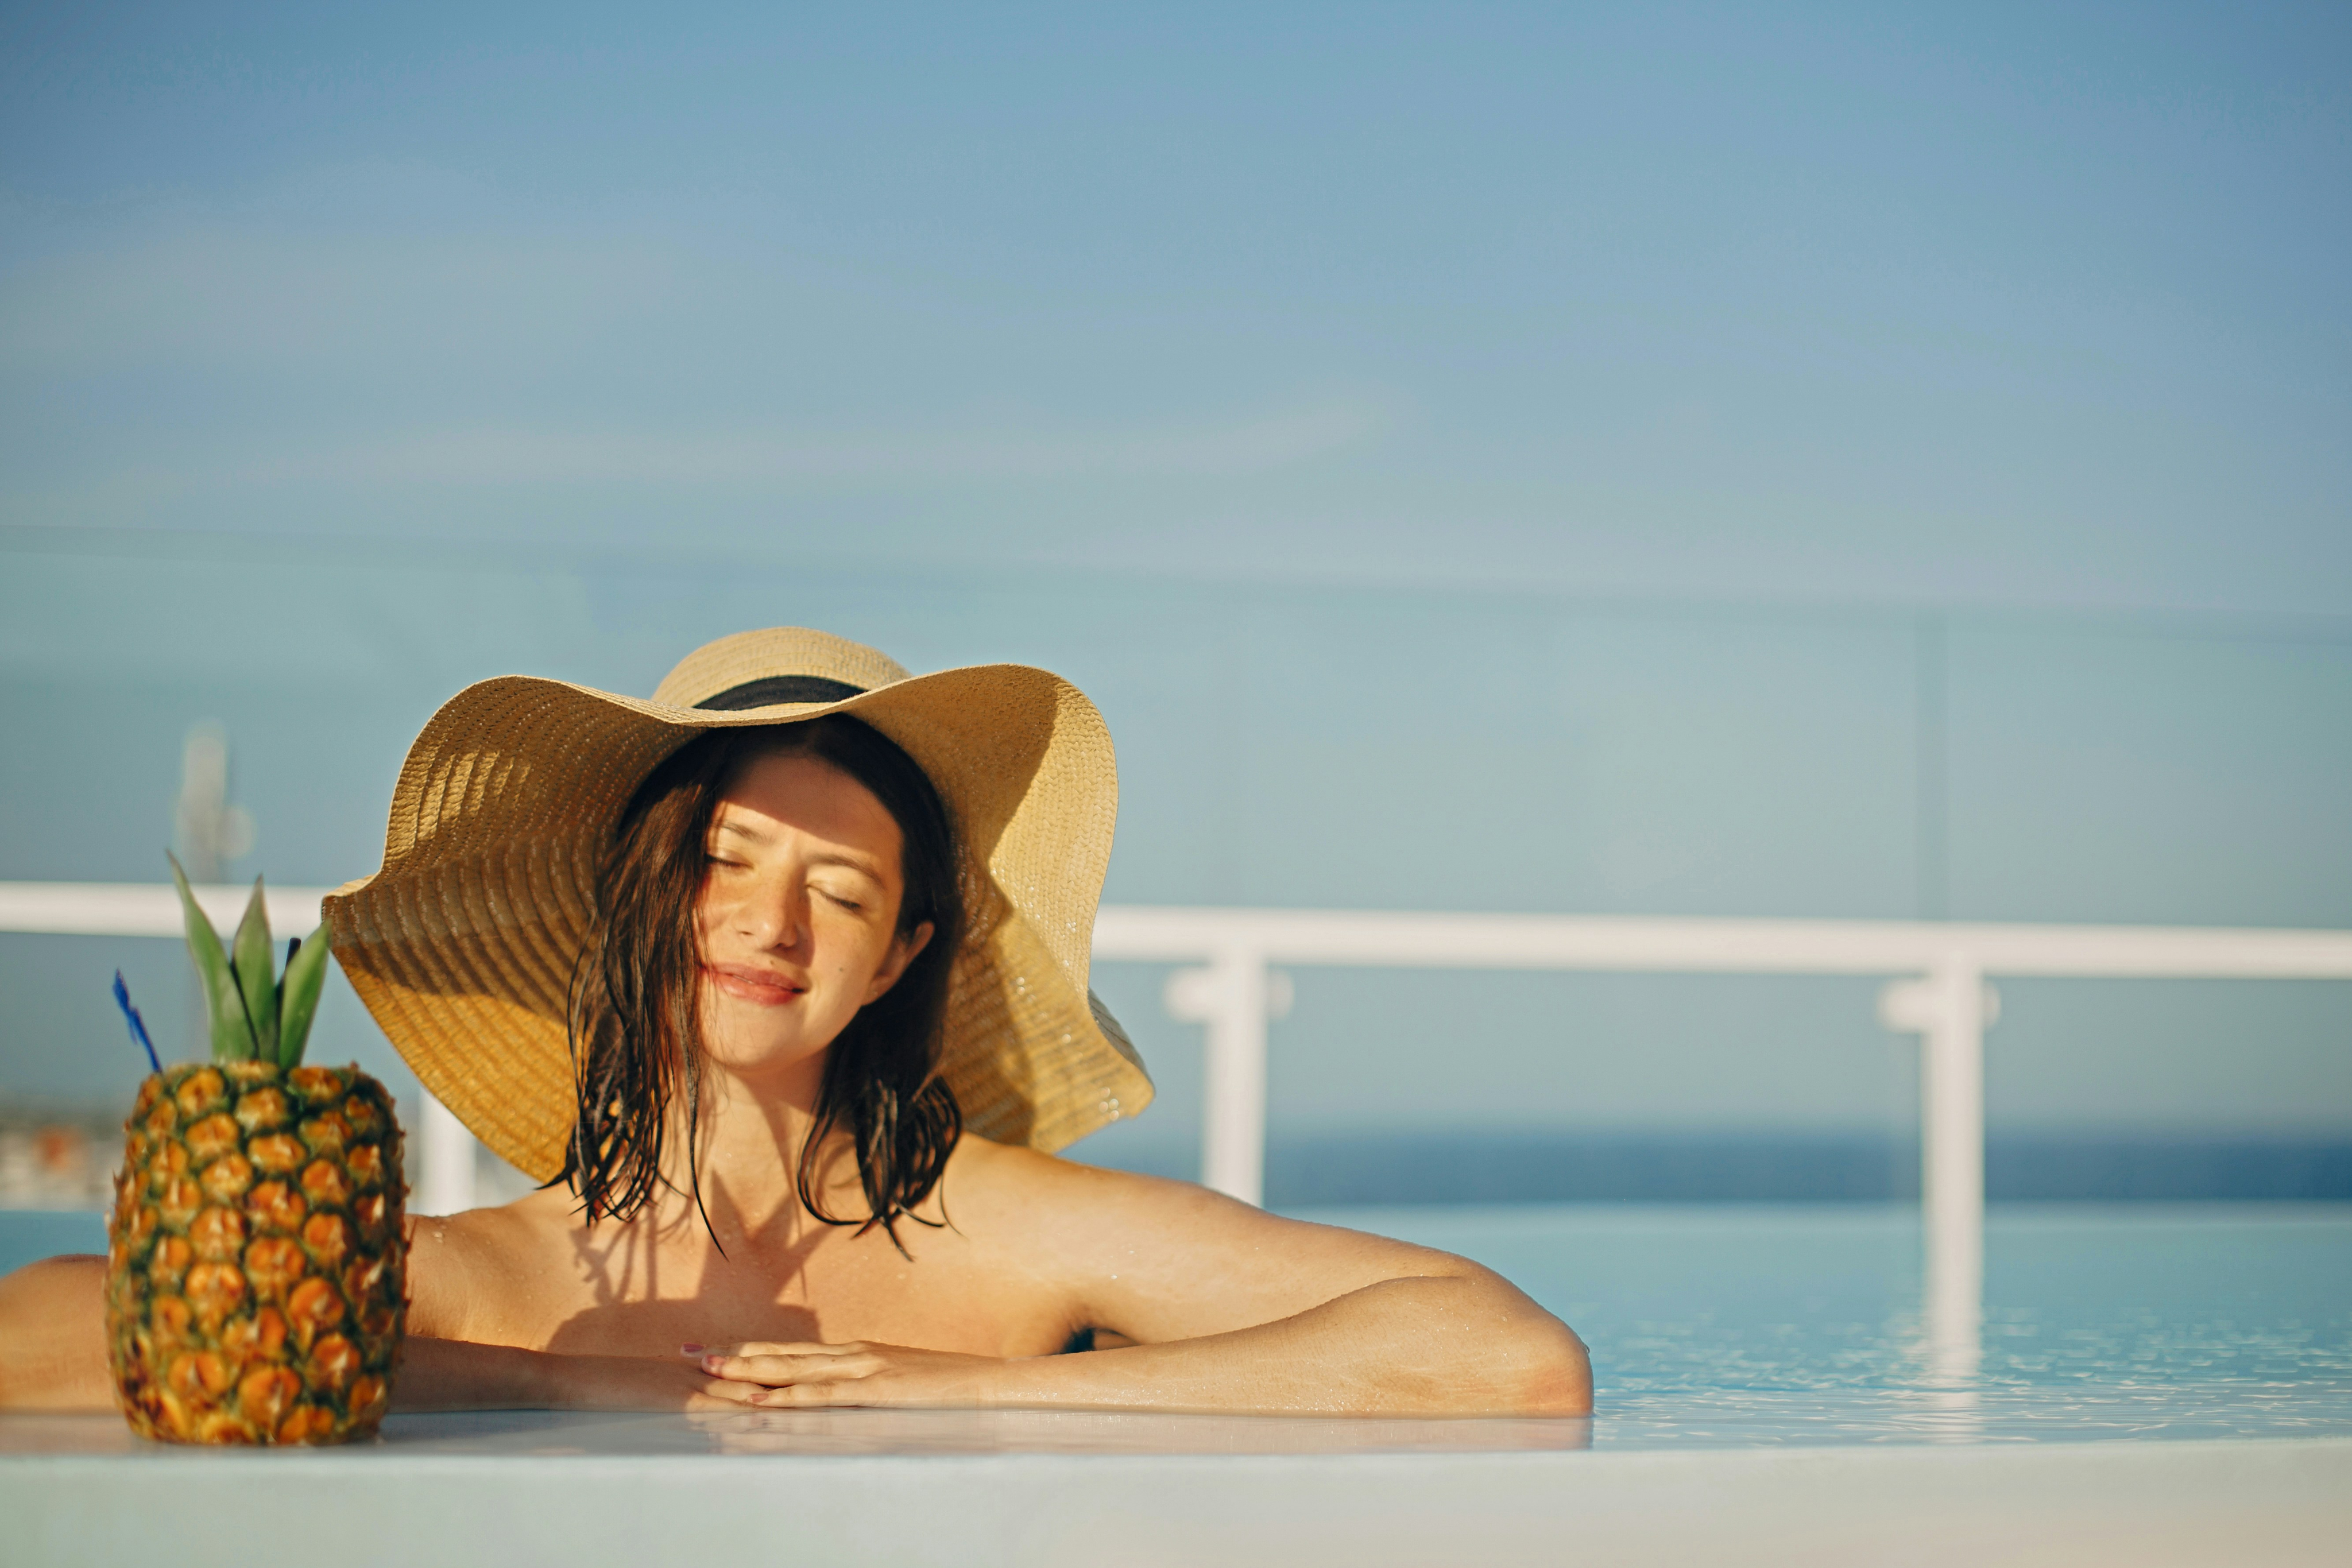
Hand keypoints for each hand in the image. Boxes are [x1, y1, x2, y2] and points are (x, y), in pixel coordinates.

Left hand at [684, 1340, 1003, 1408]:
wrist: (991, 1384)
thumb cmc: (948, 1388)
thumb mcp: (899, 1383)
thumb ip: (865, 1387)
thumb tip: (836, 1397)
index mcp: (857, 1353)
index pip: (791, 1351)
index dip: (749, 1349)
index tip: (711, 1349)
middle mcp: (853, 1355)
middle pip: (781, 1354)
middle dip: (731, 1353)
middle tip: (686, 1351)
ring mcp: (865, 1370)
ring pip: (794, 1370)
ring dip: (748, 1370)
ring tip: (708, 1369)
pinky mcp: (878, 1391)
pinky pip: (826, 1396)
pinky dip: (791, 1397)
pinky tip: (764, 1400)